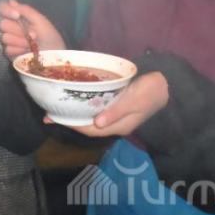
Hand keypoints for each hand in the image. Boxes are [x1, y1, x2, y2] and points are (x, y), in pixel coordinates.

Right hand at [0, 0, 65, 59]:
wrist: (54, 57)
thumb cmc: (50, 37)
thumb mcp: (41, 21)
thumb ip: (25, 10)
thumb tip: (11, 0)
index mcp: (20, 17)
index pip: (3, 9)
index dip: (6, 11)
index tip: (16, 15)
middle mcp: (13, 28)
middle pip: (2, 24)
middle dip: (17, 29)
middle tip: (32, 34)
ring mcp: (11, 41)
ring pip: (5, 37)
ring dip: (20, 41)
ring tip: (31, 45)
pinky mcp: (10, 53)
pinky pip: (7, 49)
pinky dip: (19, 50)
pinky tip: (26, 52)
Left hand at [47, 72, 168, 136]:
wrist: (166, 84)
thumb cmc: (150, 91)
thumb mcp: (134, 101)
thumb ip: (116, 111)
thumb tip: (97, 123)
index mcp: (119, 125)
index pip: (90, 129)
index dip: (72, 125)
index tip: (55, 118)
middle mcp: (115, 123)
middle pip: (87, 126)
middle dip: (68, 121)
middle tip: (47, 114)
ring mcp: (115, 115)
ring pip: (89, 118)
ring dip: (73, 114)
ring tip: (56, 108)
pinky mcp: (116, 106)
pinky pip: (95, 110)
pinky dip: (83, 107)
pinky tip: (74, 101)